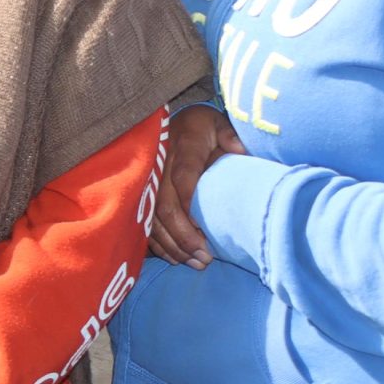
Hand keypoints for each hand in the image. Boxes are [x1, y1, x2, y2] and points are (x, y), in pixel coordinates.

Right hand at [150, 105, 245, 268]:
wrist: (175, 121)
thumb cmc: (202, 126)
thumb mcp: (218, 123)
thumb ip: (230, 135)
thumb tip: (240, 149)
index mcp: (183, 145)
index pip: (184, 177)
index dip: (191, 205)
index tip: (206, 230)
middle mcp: (161, 164)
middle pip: (165, 204)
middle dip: (184, 235)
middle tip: (205, 257)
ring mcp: (149, 180)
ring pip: (153, 217)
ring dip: (173, 244)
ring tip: (195, 262)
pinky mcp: (143, 193)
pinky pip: (144, 222)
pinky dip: (158, 243)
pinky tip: (176, 257)